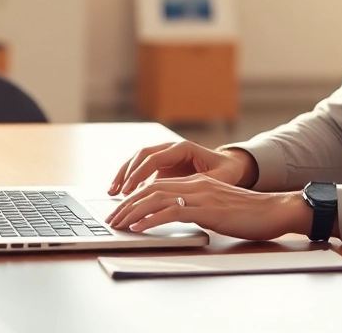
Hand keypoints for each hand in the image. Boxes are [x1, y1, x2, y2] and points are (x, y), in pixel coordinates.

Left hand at [106, 175, 311, 241]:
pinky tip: (139, 227)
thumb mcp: (218, 208)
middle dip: (127, 203)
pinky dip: (150, 219)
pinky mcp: (206, 209)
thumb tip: (179, 217)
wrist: (274, 210)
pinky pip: (171, 211)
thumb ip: (198, 208)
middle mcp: (196, 184)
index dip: (136, 196)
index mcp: (198, 183)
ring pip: (156, 198)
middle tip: (112, 217)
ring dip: (132, 211)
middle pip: (151, 189)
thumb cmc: (250, 214)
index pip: (158, 185)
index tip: (121, 209)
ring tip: (118, 222)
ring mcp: (201, 195)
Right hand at [108, 141, 254, 195]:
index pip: (156, 157)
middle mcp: (171, 148)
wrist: (228, 166)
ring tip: (113, 192)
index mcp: (184, 148)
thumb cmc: (226, 171)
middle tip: (118, 192)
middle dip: (128, 173)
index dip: (141, 172)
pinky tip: (121, 193)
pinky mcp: (161, 166)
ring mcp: (164, 156)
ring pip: (137, 160)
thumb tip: (191, 191)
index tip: (131, 187)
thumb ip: (206, 182)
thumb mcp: (221, 177)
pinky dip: (129, 179)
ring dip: (124, 175)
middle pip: (142, 155)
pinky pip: (140, 169)